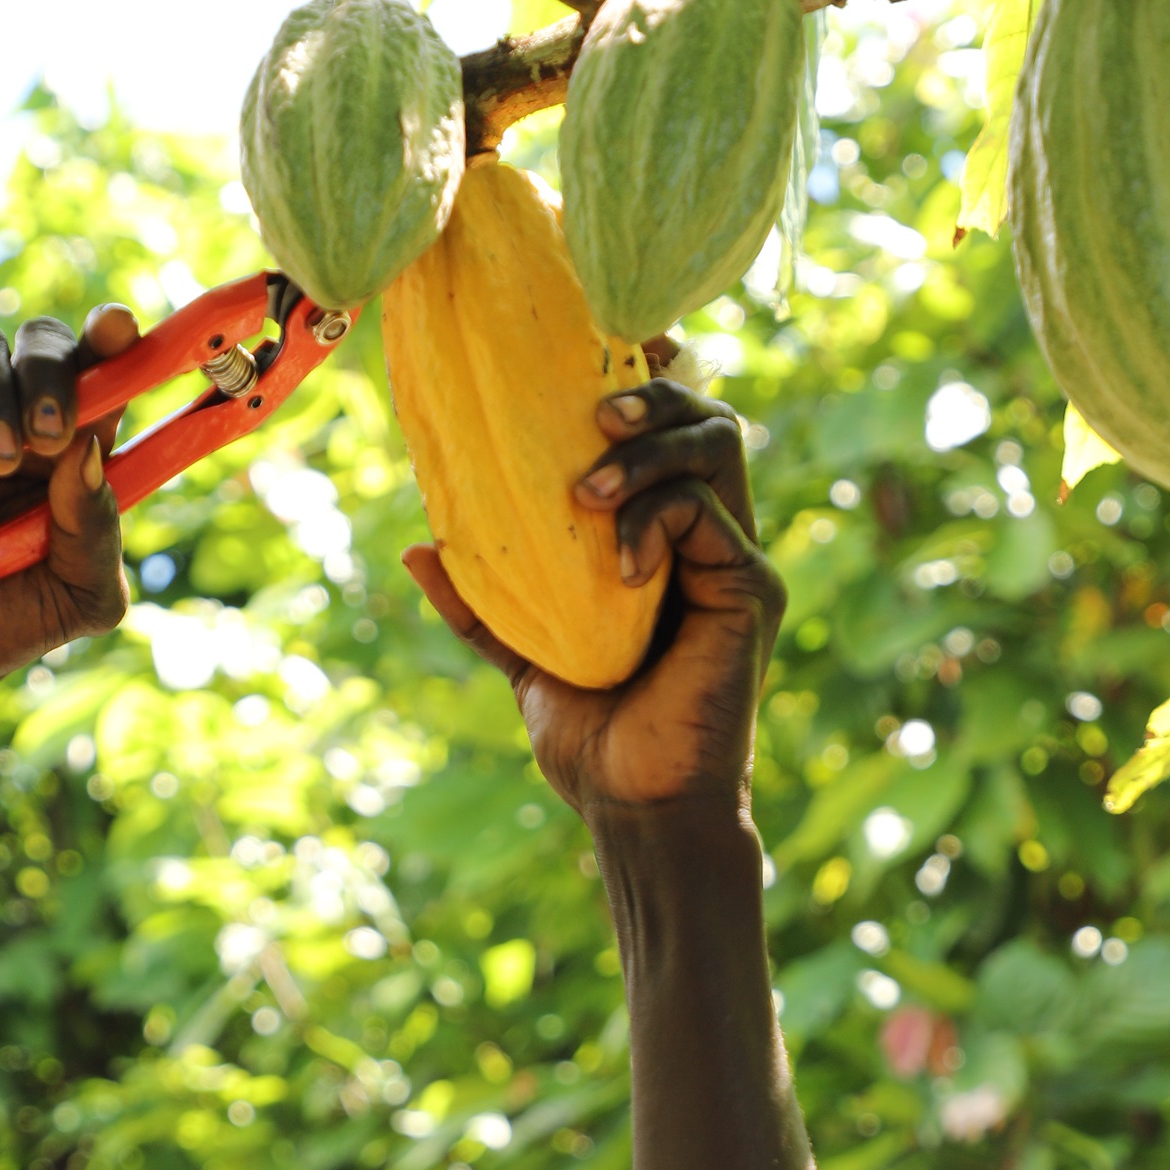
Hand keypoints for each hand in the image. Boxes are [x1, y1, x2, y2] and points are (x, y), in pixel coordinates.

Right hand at [0, 306, 138, 690]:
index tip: (116, 330)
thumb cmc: (5, 624)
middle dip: (51, 374)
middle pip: (44, 340)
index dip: (114, 339)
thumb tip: (89, 449)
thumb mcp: (78, 596)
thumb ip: (97, 531)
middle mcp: (21, 415)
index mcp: (78, 449)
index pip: (106, 371)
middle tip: (47, 438)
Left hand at [404, 382, 782, 825]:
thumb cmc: (594, 741)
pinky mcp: (751, 587)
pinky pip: (707, 511)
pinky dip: (656, 518)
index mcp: (665, 541)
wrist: (636, 808)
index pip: (669, 431)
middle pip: (703, 415)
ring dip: (650, 447)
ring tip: (589, 491)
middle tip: (591, 412)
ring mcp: (736, 559)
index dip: (643, 381)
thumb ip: (483, 603)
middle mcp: (710, 538)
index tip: (587, 361)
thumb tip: (418, 548)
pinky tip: (621, 569)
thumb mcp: (525, 657)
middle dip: (650, 393)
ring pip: (717, 443)